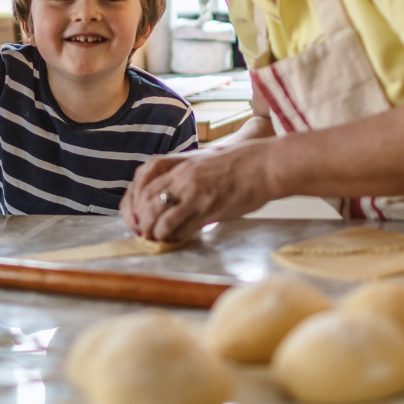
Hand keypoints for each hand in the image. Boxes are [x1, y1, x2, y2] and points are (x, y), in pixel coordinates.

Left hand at [120, 141, 275, 242]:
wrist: (264, 165)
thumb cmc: (239, 164)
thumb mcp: (205, 164)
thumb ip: (186, 180)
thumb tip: (175, 198)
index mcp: (181, 170)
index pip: (145, 189)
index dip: (138, 207)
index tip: (140, 218)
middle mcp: (184, 182)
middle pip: (148, 206)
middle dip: (144, 224)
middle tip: (146, 234)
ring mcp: (197, 196)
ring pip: (163, 221)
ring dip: (158, 234)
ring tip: (160, 240)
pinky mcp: (211, 211)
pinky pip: (185, 229)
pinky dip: (178, 237)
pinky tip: (179, 239)